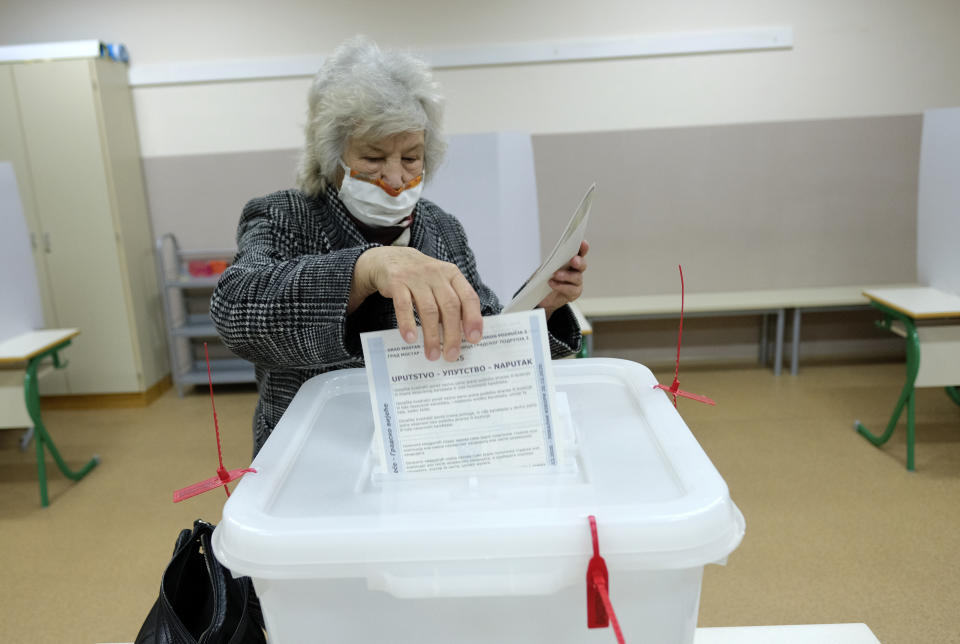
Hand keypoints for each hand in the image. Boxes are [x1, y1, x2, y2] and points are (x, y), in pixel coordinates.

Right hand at [352, 246, 482, 360]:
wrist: (391, 258)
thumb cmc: (421, 277)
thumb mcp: (440, 282)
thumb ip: (451, 302)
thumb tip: (462, 333)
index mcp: (452, 275)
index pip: (468, 297)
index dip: (473, 318)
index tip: (474, 338)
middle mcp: (436, 274)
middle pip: (449, 306)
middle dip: (452, 334)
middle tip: (451, 355)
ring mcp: (416, 277)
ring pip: (429, 309)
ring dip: (431, 335)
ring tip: (432, 354)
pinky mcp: (397, 282)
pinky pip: (404, 305)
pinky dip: (408, 324)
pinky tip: (411, 338)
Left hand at [537, 240, 588, 317]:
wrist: (544, 296)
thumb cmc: (547, 278)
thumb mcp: (547, 267)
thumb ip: (552, 262)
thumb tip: (553, 259)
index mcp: (571, 260)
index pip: (579, 252)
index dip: (583, 247)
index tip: (583, 243)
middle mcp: (577, 270)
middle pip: (582, 264)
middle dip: (578, 261)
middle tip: (573, 260)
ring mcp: (577, 282)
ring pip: (577, 277)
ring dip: (566, 275)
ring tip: (556, 274)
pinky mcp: (574, 292)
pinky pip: (570, 289)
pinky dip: (561, 286)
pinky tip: (552, 283)